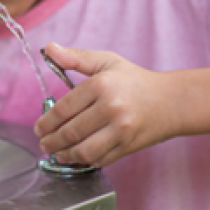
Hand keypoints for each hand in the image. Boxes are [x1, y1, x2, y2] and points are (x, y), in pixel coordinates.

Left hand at [33, 42, 177, 167]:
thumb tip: (48, 48)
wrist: (171, 101)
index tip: (38, 128)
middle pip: (71, 131)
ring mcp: (121, 130)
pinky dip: (85, 161)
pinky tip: (76, 157)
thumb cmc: (134, 80)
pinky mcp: (128, 146)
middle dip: (51, 141)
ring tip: (57, 153)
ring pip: (84, 151)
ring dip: (65, 155)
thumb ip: (75, 57)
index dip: (46, 121)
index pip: (64, 108)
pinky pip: (100, 159)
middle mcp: (111, 108)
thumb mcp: (106, 61)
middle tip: (43, 143)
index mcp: (101, 85)